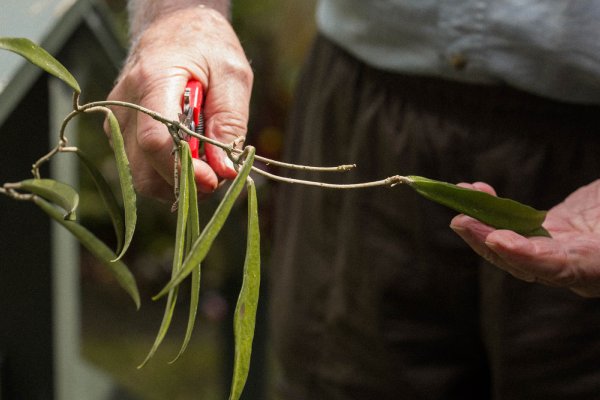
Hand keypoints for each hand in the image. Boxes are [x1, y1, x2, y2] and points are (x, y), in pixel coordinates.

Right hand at [107, 5, 252, 199]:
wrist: (176, 26)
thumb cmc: (207, 46)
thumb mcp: (233, 75)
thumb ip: (230, 123)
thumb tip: (225, 170)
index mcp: (153, 81)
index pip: (155, 140)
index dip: (185, 170)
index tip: (214, 179)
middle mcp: (126, 103)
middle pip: (142, 169)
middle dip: (182, 183)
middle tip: (215, 174)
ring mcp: (118, 118)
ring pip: (139, 175)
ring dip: (175, 181)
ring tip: (204, 162)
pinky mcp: (120, 129)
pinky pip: (140, 166)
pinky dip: (166, 172)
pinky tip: (188, 155)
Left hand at [450, 180, 599, 296]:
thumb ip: (593, 224)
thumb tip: (551, 236)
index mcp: (597, 265)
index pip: (560, 268)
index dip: (529, 257)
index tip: (500, 240)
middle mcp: (574, 266)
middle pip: (524, 262)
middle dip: (489, 243)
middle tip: (462, 220)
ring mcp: (558, 249)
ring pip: (511, 244)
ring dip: (482, 224)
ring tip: (460, 201)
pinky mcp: (548, 232)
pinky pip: (513, 224)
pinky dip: (492, 209)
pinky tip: (474, 190)